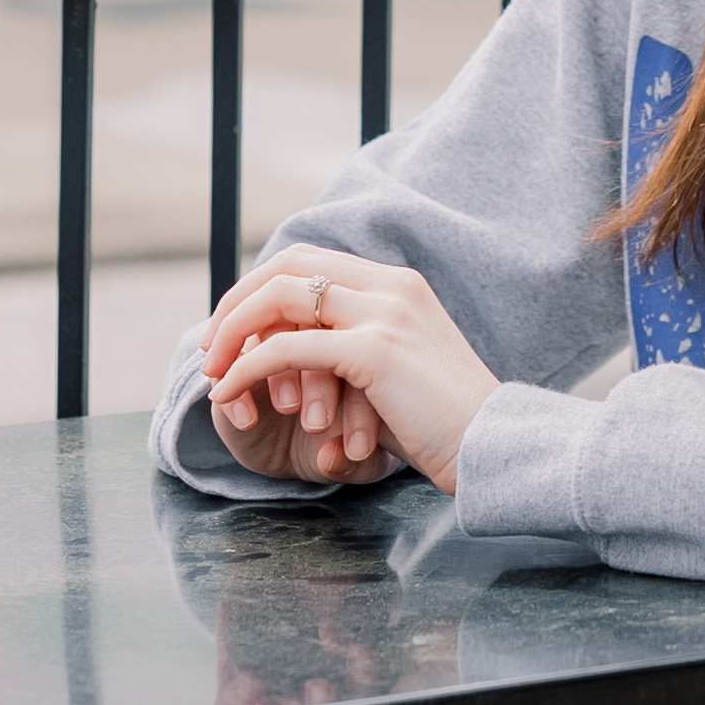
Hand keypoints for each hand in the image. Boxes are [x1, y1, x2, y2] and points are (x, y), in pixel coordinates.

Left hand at [197, 246, 495, 493]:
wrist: (493, 446)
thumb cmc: (449, 424)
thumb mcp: (404, 370)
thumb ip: (363, 348)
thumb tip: (307, 354)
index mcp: (399, 284)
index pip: (311, 259)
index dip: (261, 285)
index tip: (234, 327)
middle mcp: (391, 286)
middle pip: (289, 266)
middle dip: (238, 300)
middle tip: (211, 345)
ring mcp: (384, 314)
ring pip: (281, 298)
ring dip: (234, 332)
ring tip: (213, 370)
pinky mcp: (375, 351)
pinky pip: (288, 347)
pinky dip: (248, 368)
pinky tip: (229, 392)